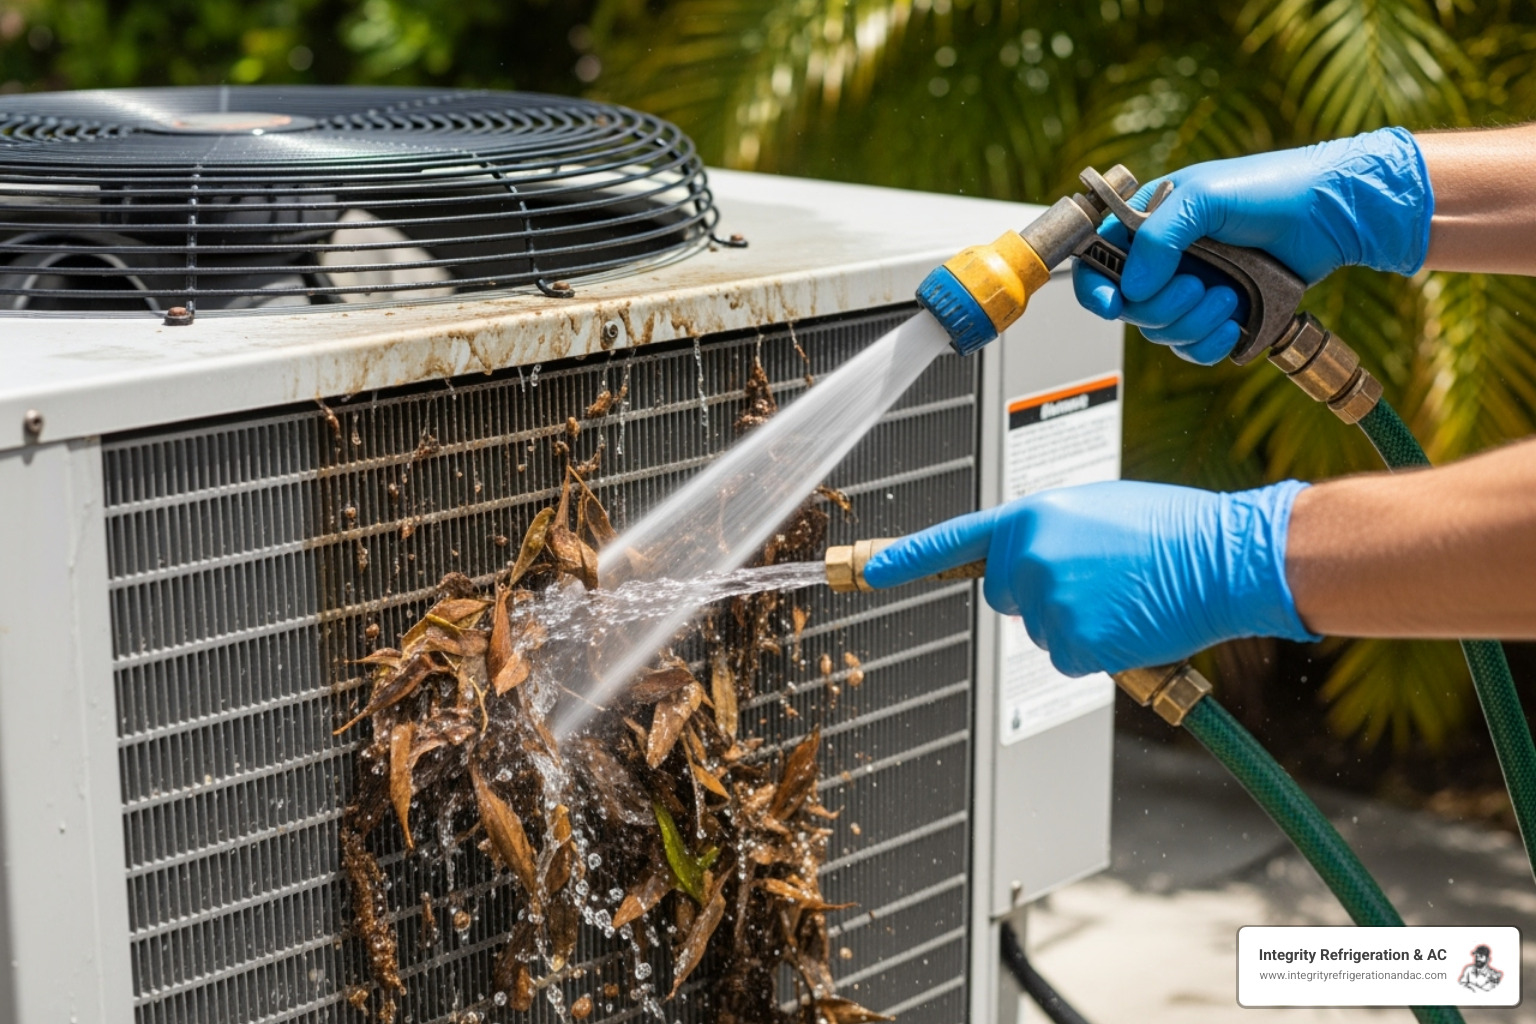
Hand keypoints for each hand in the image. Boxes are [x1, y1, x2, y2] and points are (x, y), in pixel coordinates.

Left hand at [861, 480, 1319, 675]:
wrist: (1223, 556)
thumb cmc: (1172, 529)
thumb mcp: (1095, 510)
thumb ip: (1048, 532)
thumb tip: (1028, 559)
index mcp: (1030, 516)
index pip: (954, 540)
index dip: (906, 558)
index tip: (865, 570)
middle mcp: (1027, 557)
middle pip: (1007, 595)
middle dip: (1042, 594)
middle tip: (1102, 578)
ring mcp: (1047, 603)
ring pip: (1042, 630)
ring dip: (1079, 622)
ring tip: (1128, 594)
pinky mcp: (1072, 642)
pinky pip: (1069, 657)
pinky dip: (1098, 651)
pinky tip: (1131, 622)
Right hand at [1074, 127, 1432, 363]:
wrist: (1331, 214)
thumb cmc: (1270, 189)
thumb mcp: (1202, 197)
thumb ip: (1156, 238)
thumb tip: (1130, 289)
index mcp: (1147, 225)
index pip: (1097, 263)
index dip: (1094, 289)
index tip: (1112, 305)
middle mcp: (1165, 261)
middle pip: (1130, 309)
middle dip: (1163, 306)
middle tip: (1198, 285)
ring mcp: (1191, 290)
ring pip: (1161, 333)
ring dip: (1194, 322)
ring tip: (1230, 294)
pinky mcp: (1220, 316)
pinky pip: (1193, 350)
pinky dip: (1210, 343)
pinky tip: (1234, 321)